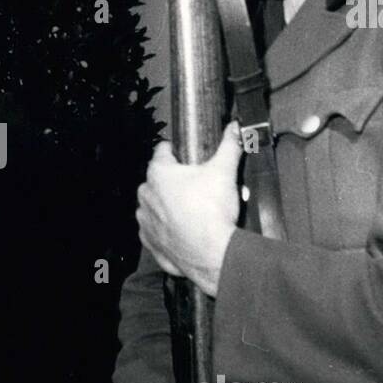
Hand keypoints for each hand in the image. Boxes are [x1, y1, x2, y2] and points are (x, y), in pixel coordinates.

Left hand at [136, 123, 242, 296]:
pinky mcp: (151, 243)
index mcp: (158, 174)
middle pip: (158, 180)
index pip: (161, 151)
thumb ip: (230, 145)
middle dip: (174, 181)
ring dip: (169, 206)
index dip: (175, 150)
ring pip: (155, 206)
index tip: (185, 153)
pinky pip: (157, 231)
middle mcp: (146, 196)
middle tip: (197, 186)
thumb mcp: (225, 171)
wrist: (213, 253)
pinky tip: (185, 230)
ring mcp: (146, 221)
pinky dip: (168, 230)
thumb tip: (236, 129)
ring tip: (192, 210)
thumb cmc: (212, 212)